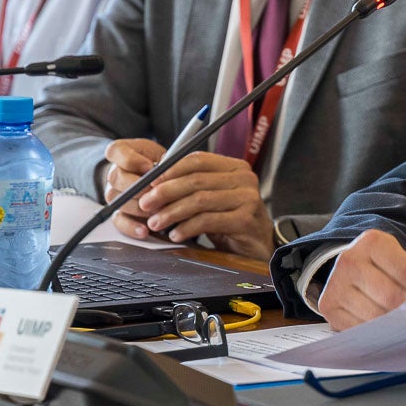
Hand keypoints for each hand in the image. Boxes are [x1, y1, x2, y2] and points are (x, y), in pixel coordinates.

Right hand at [102, 138, 165, 235]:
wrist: (152, 175)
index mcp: (120, 152)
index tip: (150, 166)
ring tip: (159, 210)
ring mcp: (113, 193)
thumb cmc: (157, 161)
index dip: (132, 160)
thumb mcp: (160, 152)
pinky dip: (131, 227)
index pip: (114, 152)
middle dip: (139, 187)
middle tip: (157, 192)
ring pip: (119, 200)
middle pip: (117, 178)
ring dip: (140, 207)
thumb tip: (168, 167)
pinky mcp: (117, 211)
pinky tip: (144, 230)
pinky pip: (118, 220)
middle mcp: (113, 172)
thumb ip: (162, 157)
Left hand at [126, 150, 274, 259]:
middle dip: (166, 192)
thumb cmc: (232, 220)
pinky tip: (175, 235)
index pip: (197, 160)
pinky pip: (208, 221)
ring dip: (172, 212)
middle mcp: (244, 178)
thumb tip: (156, 177)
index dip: (170, 170)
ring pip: (199, 200)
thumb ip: (193, 186)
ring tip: (156, 223)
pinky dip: (187, 227)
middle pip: (196, 180)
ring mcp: (247, 198)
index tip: (150, 183)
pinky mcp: (245, 220)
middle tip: (146, 204)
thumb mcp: (213, 198)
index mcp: (235, 167)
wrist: (259, 246)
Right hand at [316, 230, 405, 330]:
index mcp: (373, 242)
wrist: (351, 265)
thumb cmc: (385, 266)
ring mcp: (336, 284)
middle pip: (391, 297)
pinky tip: (391, 336)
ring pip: (375, 317)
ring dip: (398, 329)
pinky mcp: (328, 306)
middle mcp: (350, 260)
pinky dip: (377, 336)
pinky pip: (359, 329)